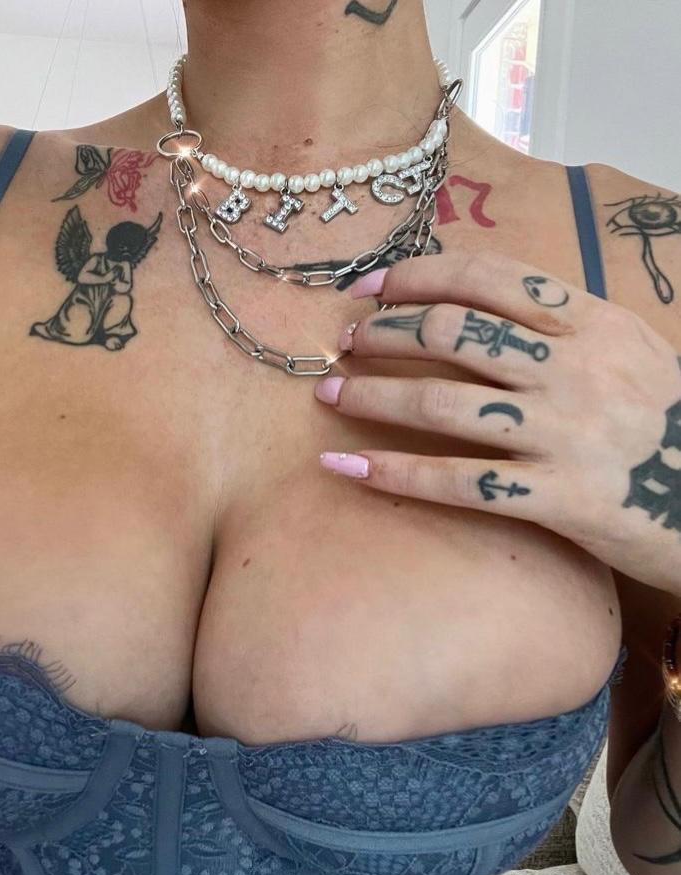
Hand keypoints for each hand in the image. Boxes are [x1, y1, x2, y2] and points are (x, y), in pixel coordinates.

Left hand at [315, 251, 680, 596]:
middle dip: (382, 334)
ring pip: (441, 404)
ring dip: (371, 396)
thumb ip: (564, 325)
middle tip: (343, 344)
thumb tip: (478, 304)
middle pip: (451, 335)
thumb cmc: (670, 422)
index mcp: (594, 322)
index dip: (416, 276)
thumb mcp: (633, 350)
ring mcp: (566, 434)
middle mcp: (575, 369)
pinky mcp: (560, 498)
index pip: (486, 279)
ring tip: (328, 395)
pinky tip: (348, 470)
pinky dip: (396, 474)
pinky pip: (459, 483)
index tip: (368, 288)